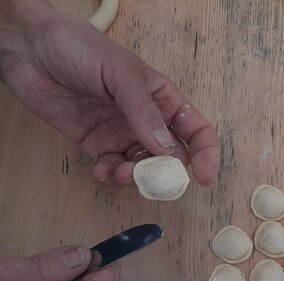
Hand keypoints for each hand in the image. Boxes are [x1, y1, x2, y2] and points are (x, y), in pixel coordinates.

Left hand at [0, 0, 219, 188]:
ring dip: (135, 178)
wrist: (26, 47)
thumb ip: (144, 113)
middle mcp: (147, 120)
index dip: (206, 154)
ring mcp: (122, 133)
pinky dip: (111, 178)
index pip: (195, 130)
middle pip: (172, 157)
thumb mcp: (120, 73)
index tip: (204, 178)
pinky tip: (101, 170)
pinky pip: (113, 170)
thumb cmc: (78, 47)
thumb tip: (169, 151)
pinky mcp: (96, 144)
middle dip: (164, 173)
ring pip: (143, 169)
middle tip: (147, 176)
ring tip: (117, 171)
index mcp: (162, 98)